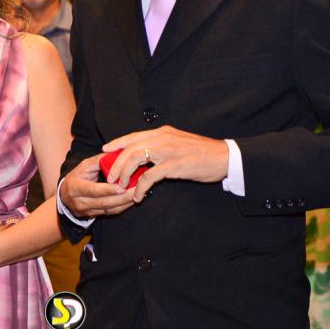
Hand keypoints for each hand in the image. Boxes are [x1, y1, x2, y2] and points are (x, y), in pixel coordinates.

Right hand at [60, 154, 136, 217]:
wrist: (65, 195)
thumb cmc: (77, 176)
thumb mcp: (84, 165)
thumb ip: (99, 160)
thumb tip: (116, 154)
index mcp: (74, 187)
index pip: (93, 190)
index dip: (107, 189)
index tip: (122, 186)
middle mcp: (79, 202)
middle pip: (104, 202)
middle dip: (122, 197)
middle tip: (136, 190)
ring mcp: (86, 211)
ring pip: (109, 210)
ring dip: (125, 203)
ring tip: (138, 194)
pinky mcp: (94, 216)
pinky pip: (111, 213)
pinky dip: (123, 207)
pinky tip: (132, 200)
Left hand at [103, 126, 229, 202]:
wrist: (224, 157)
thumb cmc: (201, 152)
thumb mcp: (178, 142)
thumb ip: (161, 146)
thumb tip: (144, 156)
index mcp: (162, 132)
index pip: (133, 136)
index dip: (117, 143)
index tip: (105, 150)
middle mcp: (162, 138)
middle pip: (130, 148)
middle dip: (116, 163)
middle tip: (110, 176)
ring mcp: (167, 151)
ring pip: (135, 159)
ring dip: (124, 174)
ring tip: (120, 186)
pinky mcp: (173, 165)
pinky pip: (149, 177)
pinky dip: (140, 187)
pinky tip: (138, 196)